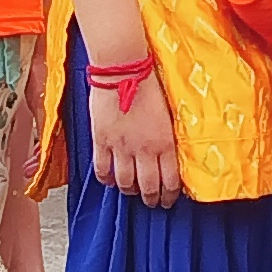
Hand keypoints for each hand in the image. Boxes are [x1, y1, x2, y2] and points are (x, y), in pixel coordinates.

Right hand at [91, 61, 181, 206]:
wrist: (123, 69)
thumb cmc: (149, 83)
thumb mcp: (169, 113)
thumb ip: (167, 137)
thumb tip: (168, 153)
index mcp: (164, 143)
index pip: (170, 181)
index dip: (170, 195)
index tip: (169, 200)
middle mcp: (144, 150)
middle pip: (148, 187)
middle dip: (151, 199)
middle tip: (152, 203)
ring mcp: (121, 147)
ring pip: (125, 182)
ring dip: (130, 191)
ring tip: (131, 192)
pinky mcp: (101, 141)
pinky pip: (102, 169)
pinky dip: (106, 180)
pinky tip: (110, 181)